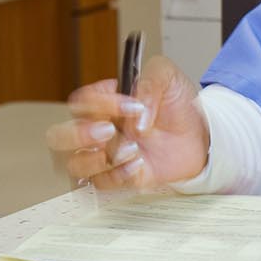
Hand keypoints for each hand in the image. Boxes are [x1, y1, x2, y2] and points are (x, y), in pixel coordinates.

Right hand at [45, 55, 210, 189]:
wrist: (202, 134)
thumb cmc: (178, 105)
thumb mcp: (168, 77)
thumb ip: (149, 83)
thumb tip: (136, 115)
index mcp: (104, 103)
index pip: (80, 102)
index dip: (101, 103)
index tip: (133, 104)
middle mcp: (97, 129)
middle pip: (58, 137)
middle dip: (79, 135)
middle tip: (109, 130)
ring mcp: (105, 155)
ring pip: (74, 165)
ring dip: (98, 159)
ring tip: (131, 150)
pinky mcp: (119, 177)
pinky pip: (101, 184)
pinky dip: (118, 176)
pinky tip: (139, 164)